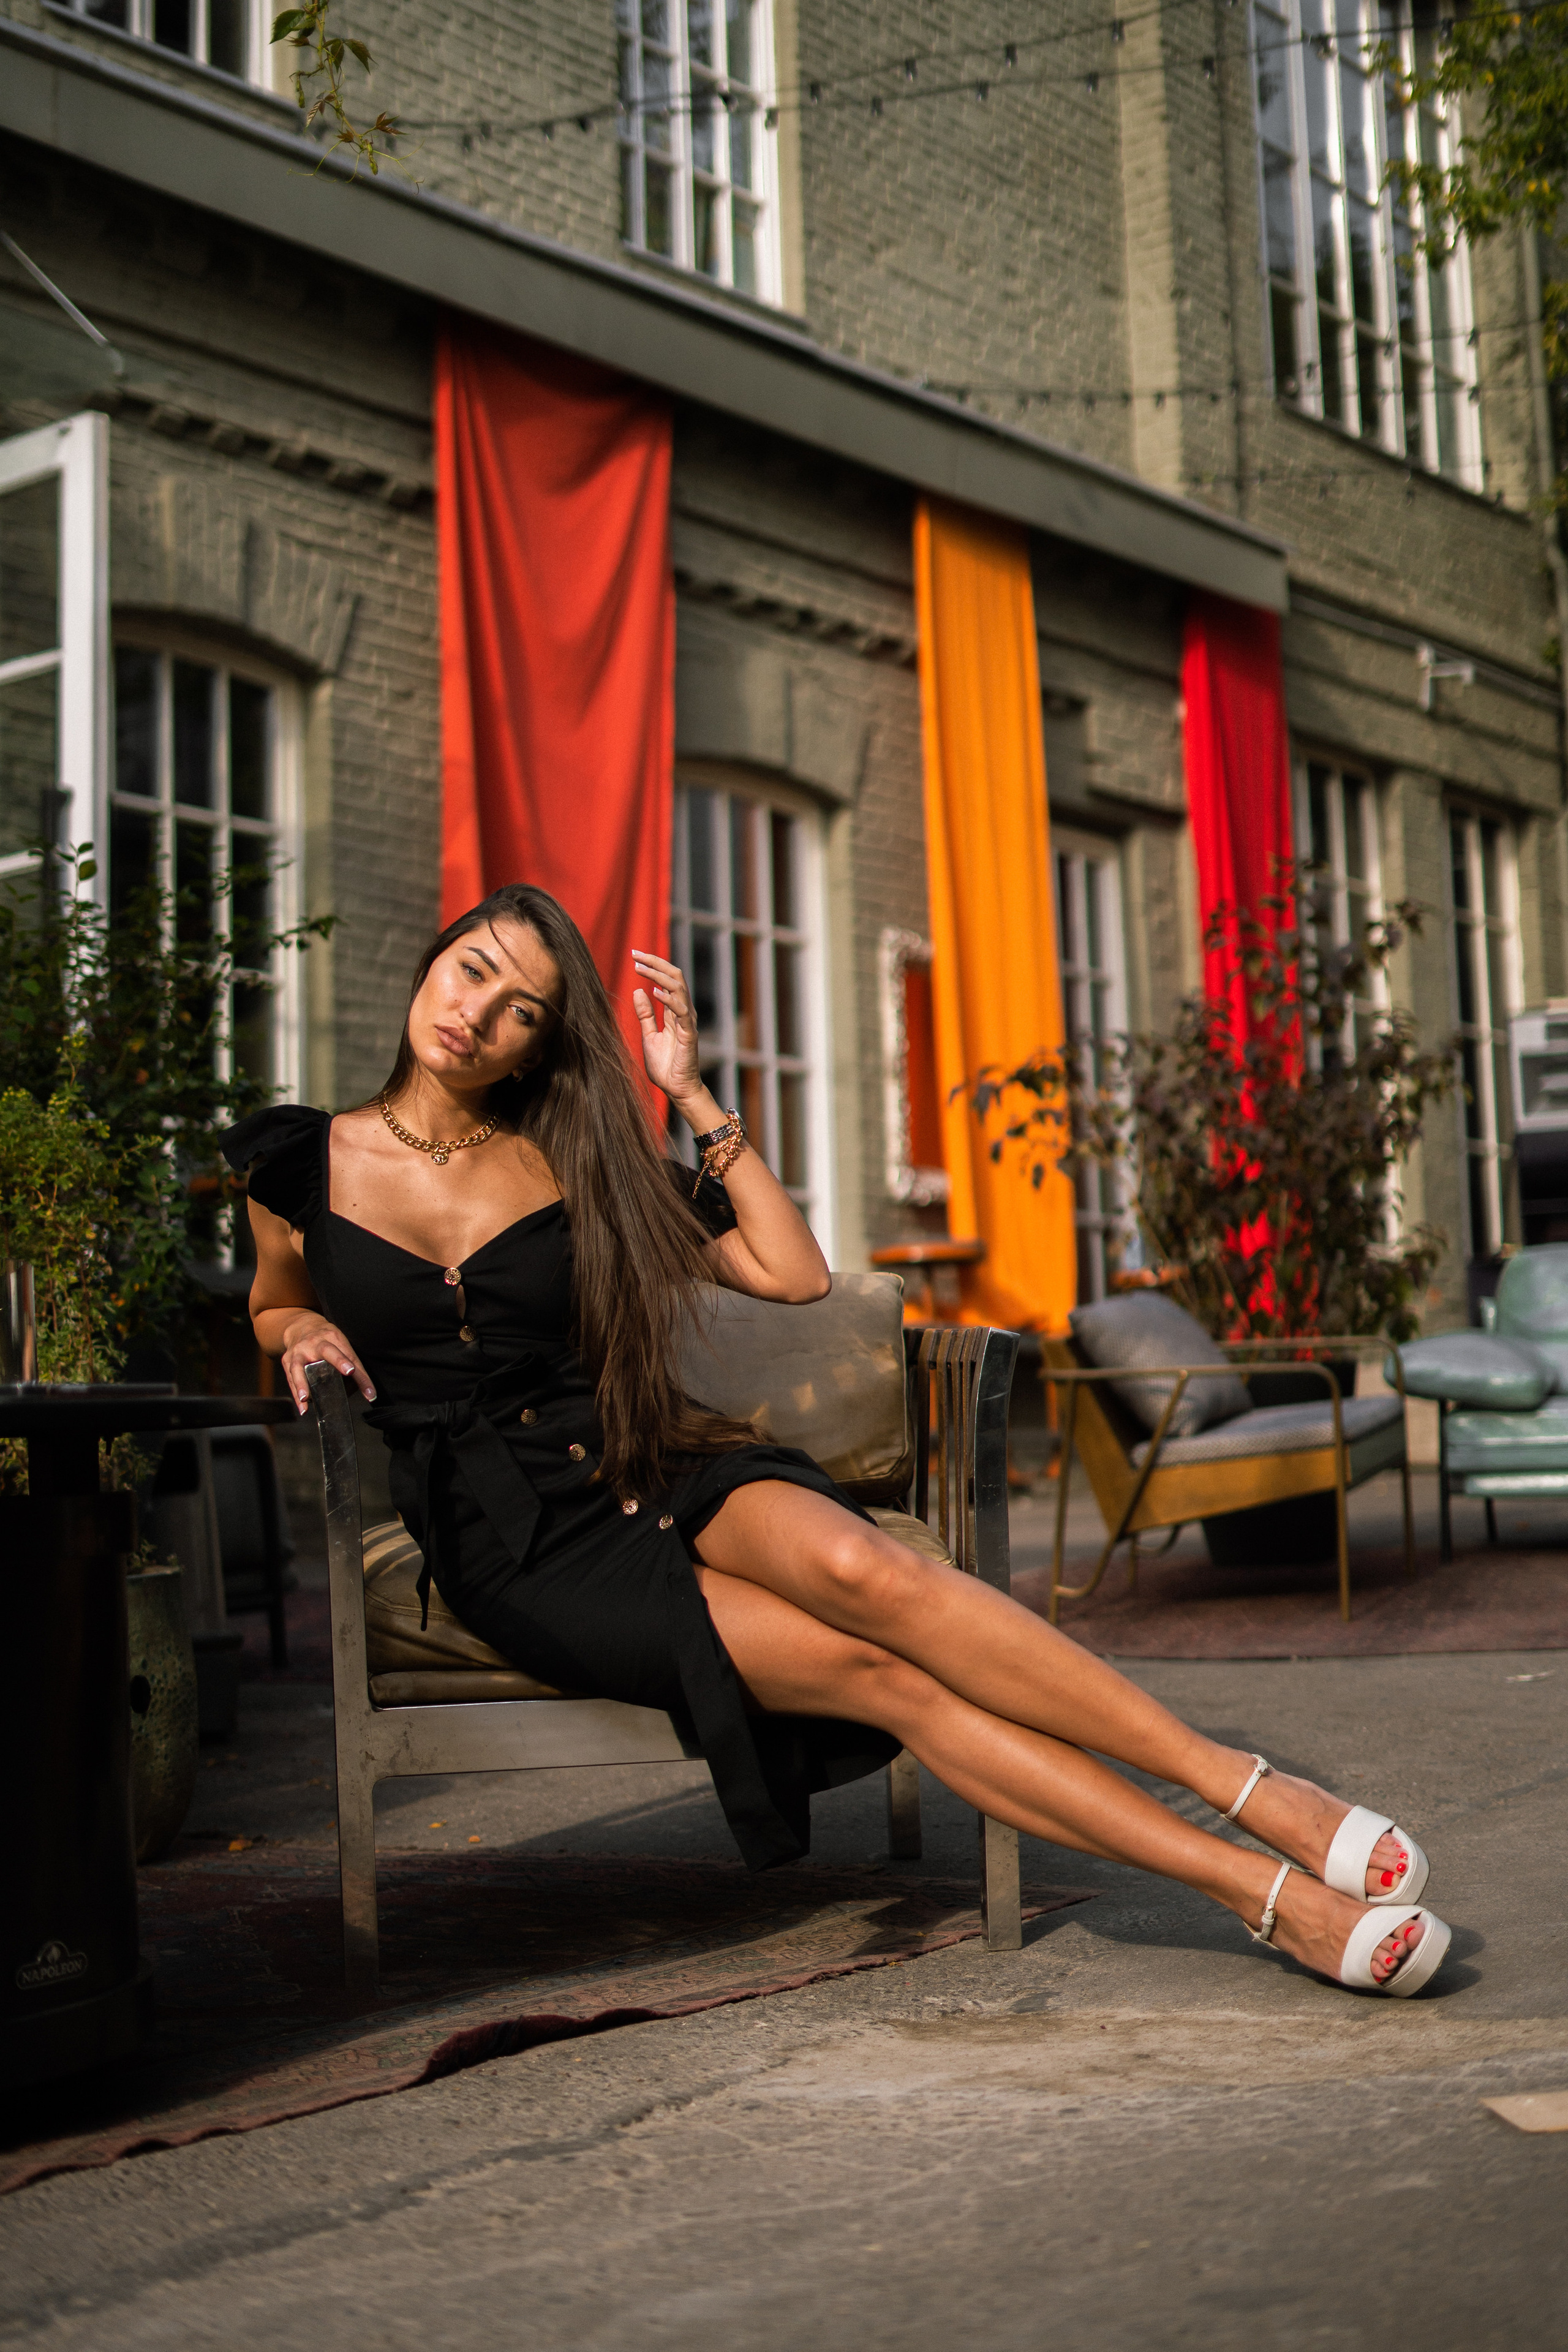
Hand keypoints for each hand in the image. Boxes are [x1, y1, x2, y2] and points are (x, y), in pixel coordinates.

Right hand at [281, 1316, 375, 1413]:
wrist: (300, 1326)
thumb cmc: (325, 1339)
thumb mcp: (341, 1345)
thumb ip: (353, 1366)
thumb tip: (368, 1393)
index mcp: (333, 1337)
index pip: (349, 1354)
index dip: (354, 1366)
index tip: (356, 1375)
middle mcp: (315, 1342)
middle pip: (327, 1351)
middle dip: (338, 1361)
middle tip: (348, 1373)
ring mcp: (299, 1351)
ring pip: (299, 1367)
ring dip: (302, 1383)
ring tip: (305, 1397)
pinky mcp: (287, 1360)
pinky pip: (291, 1378)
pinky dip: (296, 1393)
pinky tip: (302, 1407)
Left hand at [631, 951, 707, 1113]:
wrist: (676, 1089)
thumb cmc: (666, 1066)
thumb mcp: (649, 1035)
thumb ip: (645, 1014)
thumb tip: (638, 991)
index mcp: (674, 1011)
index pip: (667, 979)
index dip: (653, 966)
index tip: (635, 956)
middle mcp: (684, 1012)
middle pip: (674, 977)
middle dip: (656, 963)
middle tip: (636, 954)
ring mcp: (687, 1022)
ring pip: (678, 988)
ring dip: (659, 975)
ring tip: (640, 967)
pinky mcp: (688, 1034)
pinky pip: (681, 1011)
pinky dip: (668, 999)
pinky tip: (653, 991)